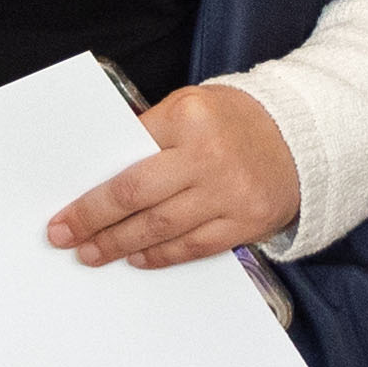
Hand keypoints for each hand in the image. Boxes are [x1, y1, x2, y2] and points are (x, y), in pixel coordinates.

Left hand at [51, 80, 302, 268]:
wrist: (304, 137)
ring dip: (120, 245)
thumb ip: (151, 133)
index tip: (63, 211)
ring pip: (161, 227)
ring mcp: (229, 192)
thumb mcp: (191, 107)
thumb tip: (101, 169)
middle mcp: (207, 156)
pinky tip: (137, 259)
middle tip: (64, 238)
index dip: (92, 190)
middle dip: (94, 220)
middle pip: (136, 195)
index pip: (128, 156)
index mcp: (189, 117)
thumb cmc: (236, 121)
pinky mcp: (246, 222)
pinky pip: (194, 246)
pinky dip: (161, 256)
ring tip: (93, 254)